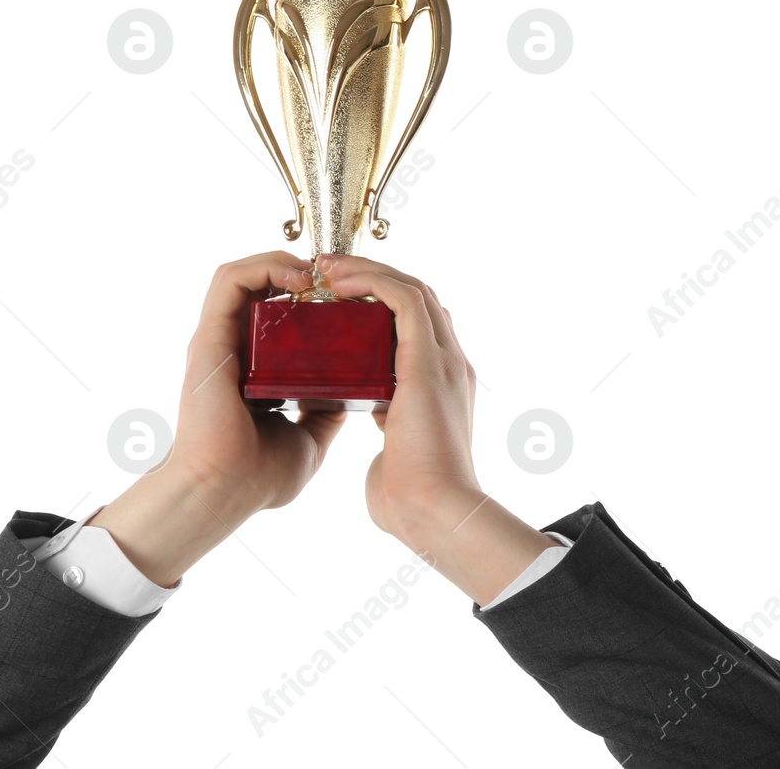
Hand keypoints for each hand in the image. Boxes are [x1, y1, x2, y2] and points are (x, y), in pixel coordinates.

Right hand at [87, 253, 346, 586]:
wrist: (224, 494)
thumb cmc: (256, 479)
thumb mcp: (308, 439)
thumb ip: (323, 415)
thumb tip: (349, 398)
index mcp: (254, 370)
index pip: (277, 315)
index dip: (311, 297)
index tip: (349, 299)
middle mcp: (233, 349)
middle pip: (261, 288)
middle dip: (300, 273)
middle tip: (337, 280)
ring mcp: (219, 341)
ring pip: (243, 274)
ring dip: (282, 262)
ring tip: (317, 274)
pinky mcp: (210, 337)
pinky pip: (230, 280)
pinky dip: (264, 267)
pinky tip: (299, 276)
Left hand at [321, 252, 555, 605]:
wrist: (434, 513)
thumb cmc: (411, 504)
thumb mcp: (395, 461)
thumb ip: (389, 448)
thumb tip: (380, 456)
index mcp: (442, 388)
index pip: (418, 329)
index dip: (381, 308)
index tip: (340, 304)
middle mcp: (450, 366)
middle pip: (417, 299)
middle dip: (373, 280)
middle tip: (330, 274)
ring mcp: (445, 360)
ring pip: (411, 288)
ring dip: (368, 271)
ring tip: (329, 267)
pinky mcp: (429, 359)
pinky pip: (403, 297)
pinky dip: (371, 280)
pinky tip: (339, 280)